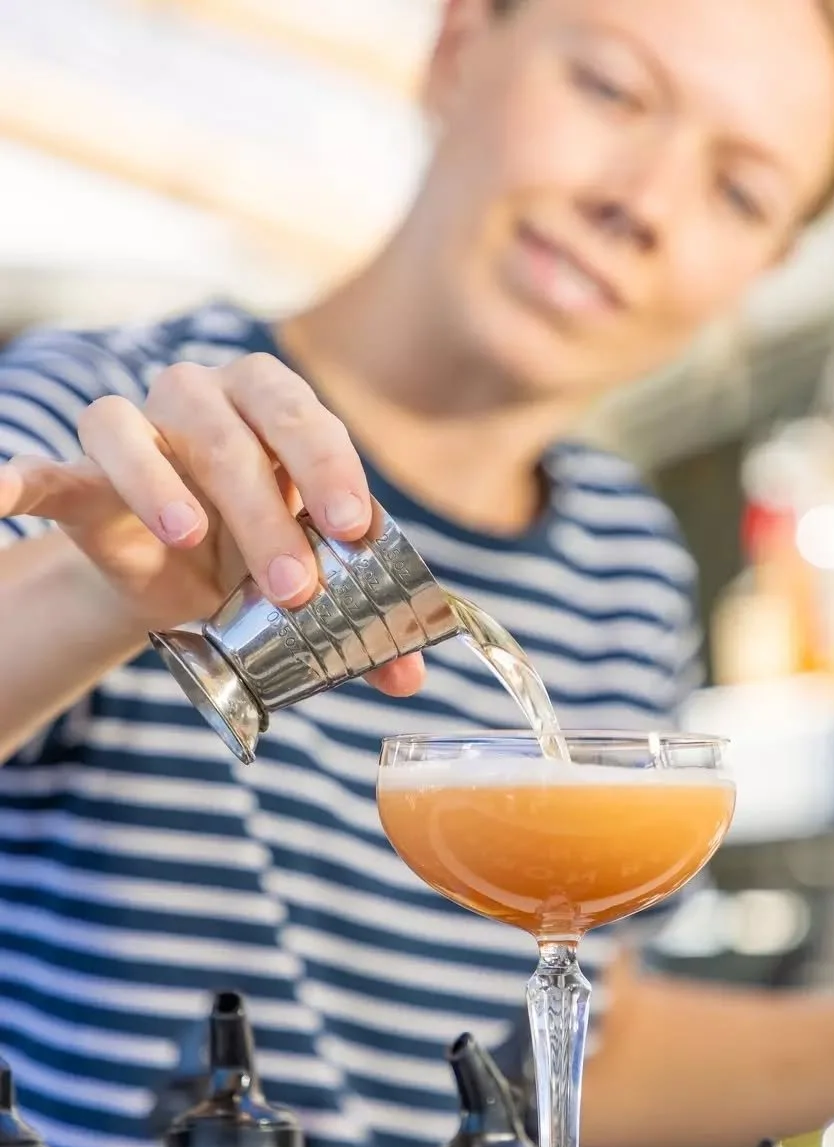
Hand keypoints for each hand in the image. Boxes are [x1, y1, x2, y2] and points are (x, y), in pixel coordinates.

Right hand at [0, 354, 423, 697]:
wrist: (190, 577)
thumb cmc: (264, 554)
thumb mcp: (319, 578)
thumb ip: (365, 618)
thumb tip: (409, 677)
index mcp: (271, 407)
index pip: (300, 415)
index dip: (327, 465)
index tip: (352, 527)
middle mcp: (200, 400)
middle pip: (227, 431)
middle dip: (265, 508)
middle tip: (294, 584)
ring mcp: (137, 432)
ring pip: (132, 429)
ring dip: (162, 485)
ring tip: (191, 539)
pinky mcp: (83, 479)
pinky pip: (49, 472)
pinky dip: (21, 479)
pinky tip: (3, 493)